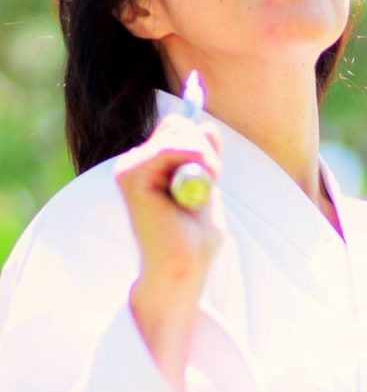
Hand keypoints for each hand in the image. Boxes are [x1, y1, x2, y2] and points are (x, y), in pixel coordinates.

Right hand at [114, 114, 221, 390]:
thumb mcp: (207, 182)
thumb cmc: (195, 235)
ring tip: (199, 193)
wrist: (184, 267)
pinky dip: (196, 161)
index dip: (203, 144)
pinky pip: (173, 146)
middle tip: (209, 184)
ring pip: (180, 131)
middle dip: (206, 150)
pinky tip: (193, 190)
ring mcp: (129, 167)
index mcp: (149, 164)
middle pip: (178, 124)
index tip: (213, 173)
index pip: (178, 126)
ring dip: (205, 158)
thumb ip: (204, 154)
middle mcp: (133, 162)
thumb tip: (205, 124)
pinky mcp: (130, 176)